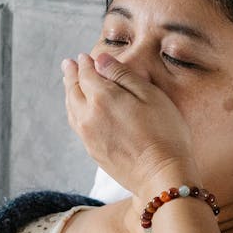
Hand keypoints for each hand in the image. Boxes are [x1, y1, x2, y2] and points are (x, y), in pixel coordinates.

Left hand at [61, 52, 196, 194]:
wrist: (160, 176)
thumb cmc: (164, 133)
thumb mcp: (150, 95)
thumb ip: (123, 75)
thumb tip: (99, 60)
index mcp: (102, 98)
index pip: (87, 75)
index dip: (85, 64)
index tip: (83, 56)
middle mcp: (88, 116)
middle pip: (73, 91)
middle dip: (71, 75)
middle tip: (68, 65)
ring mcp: (88, 136)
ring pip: (71, 109)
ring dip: (69, 93)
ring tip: (70, 84)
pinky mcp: (92, 151)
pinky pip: (76, 125)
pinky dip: (73, 111)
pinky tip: (77, 110)